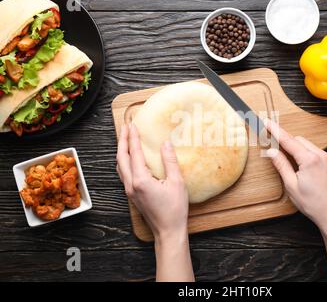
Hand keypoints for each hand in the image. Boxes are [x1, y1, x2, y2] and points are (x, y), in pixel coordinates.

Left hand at [116, 124, 188, 239]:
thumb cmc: (174, 210)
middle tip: (126, 127)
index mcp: (141, 180)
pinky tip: (130, 158)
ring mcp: (130, 191)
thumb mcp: (177, 182)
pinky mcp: (132, 195)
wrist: (168, 231)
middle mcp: (131, 185)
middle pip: (121, 158)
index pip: (134, 153)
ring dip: (121, 151)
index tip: (133, 125)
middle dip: (122, 141)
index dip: (133, 137)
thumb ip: (170, 161)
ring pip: (120, 166)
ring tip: (125, 139)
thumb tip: (165, 144)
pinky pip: (124, 173)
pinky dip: (124, 161)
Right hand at [265, 119, 326, 231]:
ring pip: (306, 145)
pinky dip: (304, 153)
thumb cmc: (313, 203)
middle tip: (273, 147)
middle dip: (285, 142)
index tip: (267, 122)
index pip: (288, 140)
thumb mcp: (291, 185)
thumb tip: (272, 152)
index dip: (276, 130)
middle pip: (298, 140)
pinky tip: (300, 166)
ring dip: (295, 148)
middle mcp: (320, 155)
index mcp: (309, 159)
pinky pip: (314, 152)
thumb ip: (281, 165)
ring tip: (288, 162)